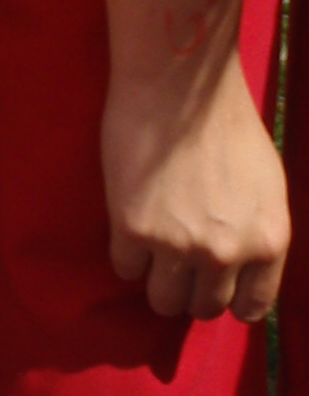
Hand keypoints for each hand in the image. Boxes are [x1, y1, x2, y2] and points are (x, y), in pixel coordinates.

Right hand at [101, 59, 288, 321]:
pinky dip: (127, 254)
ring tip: (152, 253)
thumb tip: (238, 263)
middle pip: (203, 307)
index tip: (214, 285)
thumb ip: (256, 230)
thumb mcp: (267, 186)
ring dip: (157, 281)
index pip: (252, 306)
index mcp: (270, 239)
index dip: (230, 299)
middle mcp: (228, 251)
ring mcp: (179, 245)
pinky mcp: (134, 231)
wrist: (178, 88)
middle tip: (177, 265)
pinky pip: (126, 269)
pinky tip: (131, 226)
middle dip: (190, 291)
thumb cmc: (226, 124)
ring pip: (163, 300)